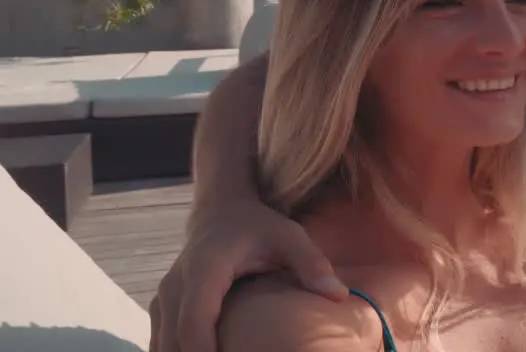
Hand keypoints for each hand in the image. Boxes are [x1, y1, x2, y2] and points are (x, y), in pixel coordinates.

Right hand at [149, 201, 346, 351]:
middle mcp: (176, 285)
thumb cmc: (259, 226)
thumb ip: (312, 263)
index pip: (195, 321)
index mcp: (205, 269)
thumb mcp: (290, 236)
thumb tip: (339, 296)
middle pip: (174, 342)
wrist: (221, 212)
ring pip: (162, 346)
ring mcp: (164, 298)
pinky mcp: (162, 307)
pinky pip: (162, 343)